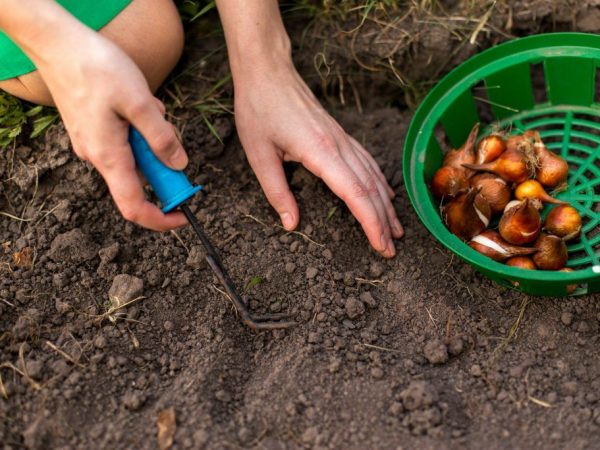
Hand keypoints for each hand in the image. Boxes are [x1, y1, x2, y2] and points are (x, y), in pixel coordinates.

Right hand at [35, 29, 188, 230]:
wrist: (58, 44)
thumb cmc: (97, 68)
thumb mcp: (140, 102)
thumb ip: (161, 138)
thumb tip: (179, 166)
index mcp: (109, 156)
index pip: (134, 207)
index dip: (161, 218)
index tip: (184, 215)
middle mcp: (98, 157)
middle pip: (140, 180)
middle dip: (162, 162)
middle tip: (168, 132)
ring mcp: (94, 144)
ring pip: (135, 156)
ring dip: (152, 138)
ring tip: (148, 106)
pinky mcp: (94, 131)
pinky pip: (126, 141)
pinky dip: (140, 128)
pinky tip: (137, 102)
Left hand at [233, 63, 403, 257]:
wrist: (268, 72)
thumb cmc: (259, 110)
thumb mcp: (259, 155)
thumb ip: (277, 192)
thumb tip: (291, 224)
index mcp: (320, 152)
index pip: (355, 193)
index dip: (371, 222)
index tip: (381, 245)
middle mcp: (339, 146)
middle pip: (370, 189)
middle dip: (383, 221)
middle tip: (390, 249)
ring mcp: (342, 138)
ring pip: (373, 176)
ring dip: (386, 205)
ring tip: (396, 229)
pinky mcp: (339, 135)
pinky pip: (367, 162)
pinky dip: (380, 182)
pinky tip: (385, 194)